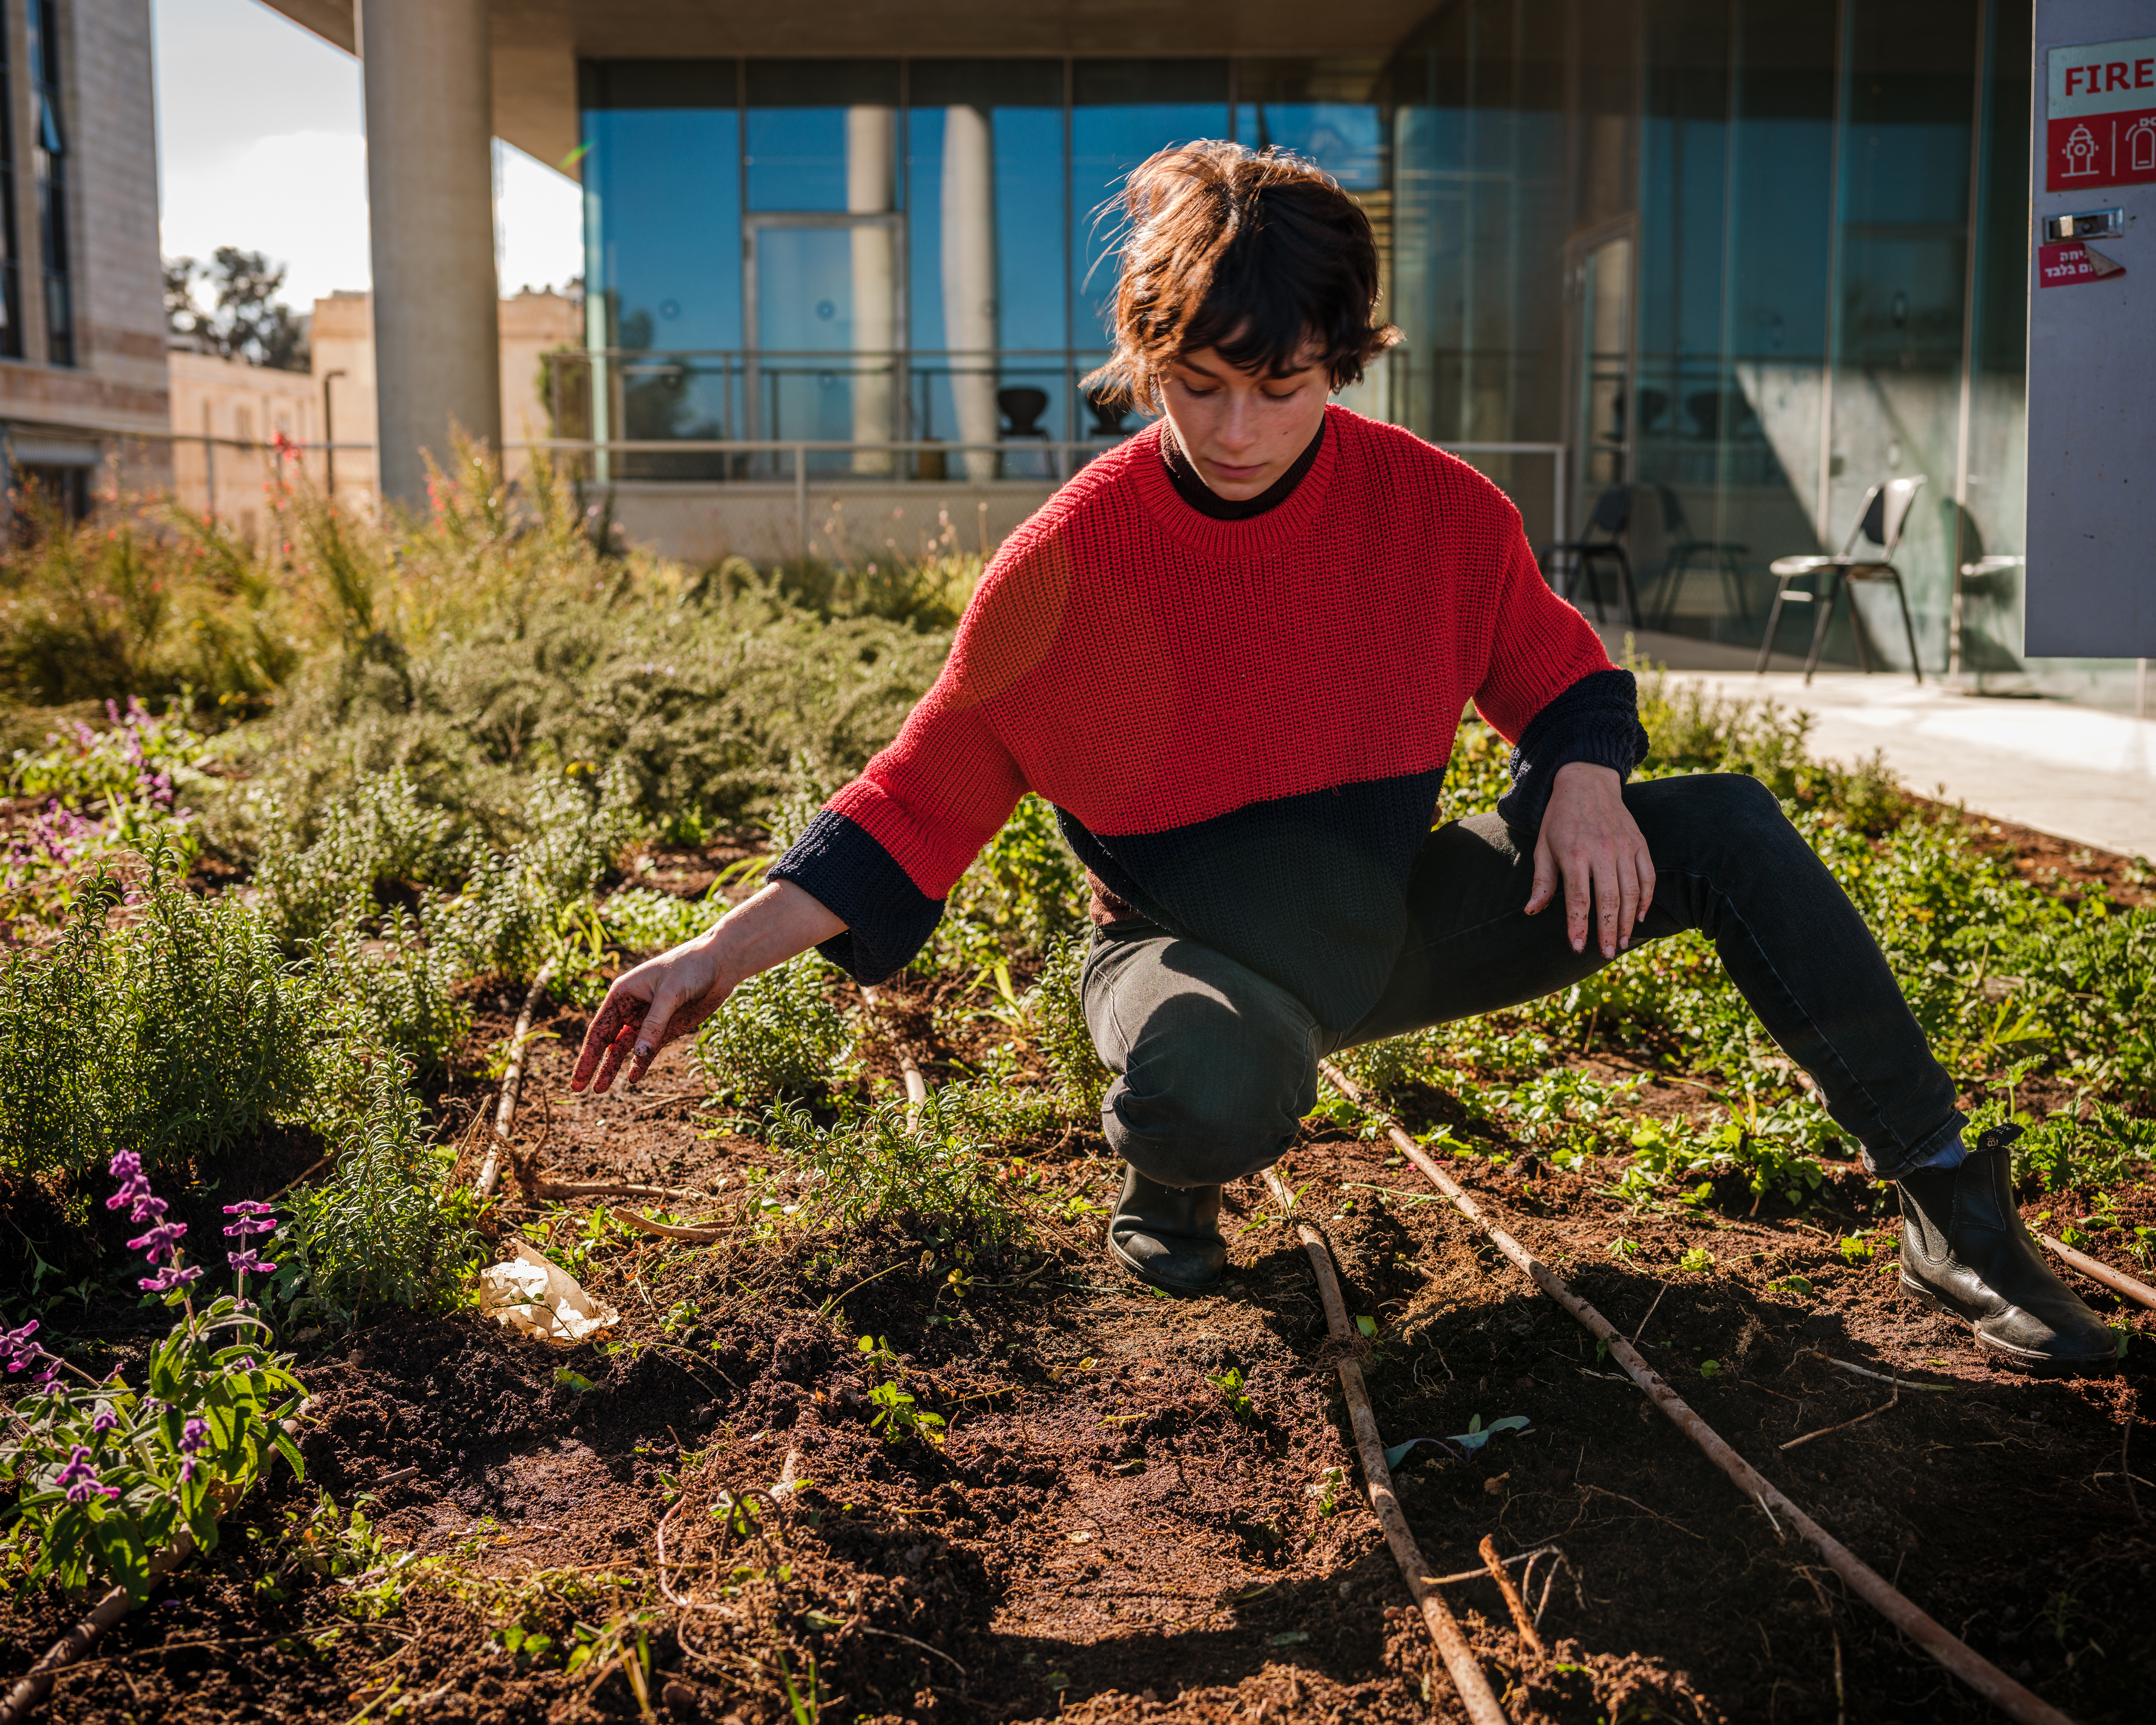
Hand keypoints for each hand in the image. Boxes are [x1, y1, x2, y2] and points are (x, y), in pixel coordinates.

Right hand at [570, 880, 844, 1092]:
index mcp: (622, 994)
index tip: (577, 1078)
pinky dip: (640, 1064)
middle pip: (607, 1042)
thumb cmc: (690, 968)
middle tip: (578, 1088)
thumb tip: (638, 1056)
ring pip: (626, 1049)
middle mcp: (631, 1008)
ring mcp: (649, 1020)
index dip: (587, 1055)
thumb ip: (654, 1024)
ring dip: (613, 1068)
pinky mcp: (667, 1028)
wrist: (719, 963)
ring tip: (601, 1089)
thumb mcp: (670, 994)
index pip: (599, 1030)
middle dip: (593, 1065)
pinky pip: (649, 1050)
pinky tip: (633, 1077)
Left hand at [1522, 762, 1656, 959]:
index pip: (1579, 898)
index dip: (1579, 926)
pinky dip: (1645, 898)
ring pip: (1631, 891)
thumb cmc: (1559, 818)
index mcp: (1574, 853)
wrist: (1586, 781)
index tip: (1578, 948)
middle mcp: (1602, 850)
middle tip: (1608, 954)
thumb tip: (1532, 911)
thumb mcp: (1543, 846)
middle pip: (1609, 898)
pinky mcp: (1639, 842)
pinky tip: (1639, 916)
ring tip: (1623, 942)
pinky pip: (1647, 876)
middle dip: (1608, 930)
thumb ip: (1542, 881)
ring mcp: (1624, 846)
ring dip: (1628, 920)